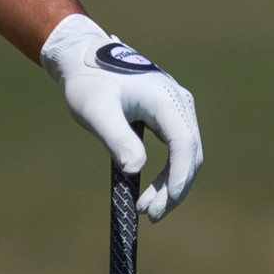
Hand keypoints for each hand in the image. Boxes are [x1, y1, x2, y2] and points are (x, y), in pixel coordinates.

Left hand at [40, 14, 201, 220]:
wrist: (84, 58)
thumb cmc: (88, 82)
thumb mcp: (96, 110)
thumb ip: (116, 138)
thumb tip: (136, 169)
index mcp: (165, 98)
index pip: (183, 144)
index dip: (179, 176)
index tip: (167, 202)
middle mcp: (179, 102)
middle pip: (190, 153)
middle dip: (174, 188)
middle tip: (151, 215)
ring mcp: (177, 107)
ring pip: (186, 154)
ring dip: (171, 184)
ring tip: (147, 209)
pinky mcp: (170, 114)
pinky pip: (178, 149)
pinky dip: (168, 172)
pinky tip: (151, 190)